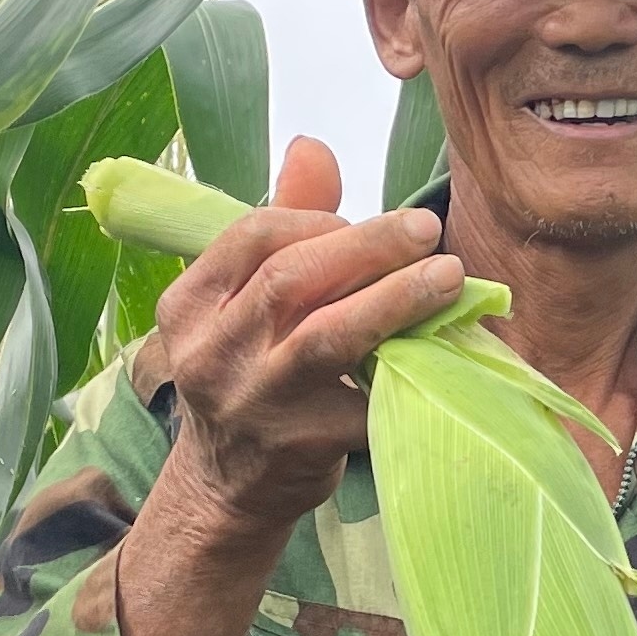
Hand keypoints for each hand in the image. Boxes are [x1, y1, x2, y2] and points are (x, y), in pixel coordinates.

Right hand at [142, 134, 467, 548]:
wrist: (229, 489)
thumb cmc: (251, 376)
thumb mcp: (245, 303)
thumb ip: (280, 225)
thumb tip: (312, 145)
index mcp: (189, 306)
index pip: (253, 235)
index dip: (318, 218)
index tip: (365, 223)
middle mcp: (209, 353)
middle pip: (292, 277)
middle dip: (369, 245)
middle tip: (426, 230)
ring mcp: (252, 404)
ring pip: (326, 335)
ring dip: (395, 298)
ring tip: (447, 276)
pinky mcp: (297, 447)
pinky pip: (363, 397)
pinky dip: (406, 369)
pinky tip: (443, 349)